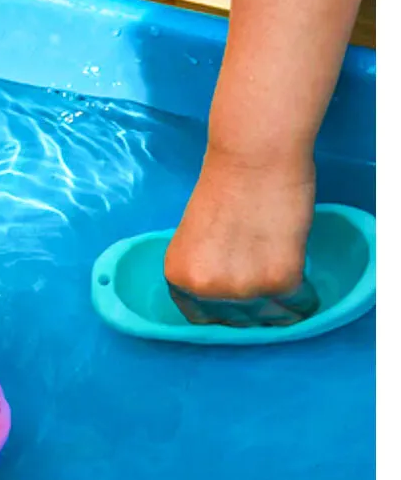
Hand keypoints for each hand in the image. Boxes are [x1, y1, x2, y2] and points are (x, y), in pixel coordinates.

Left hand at [164, 147, 315, 309]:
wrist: (253, 159)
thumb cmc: (222, 188)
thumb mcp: (194, 239)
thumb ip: (203, 269)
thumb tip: (222, 296)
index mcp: (179, 277)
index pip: (199, 316)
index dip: (219, 310)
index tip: (232, 301)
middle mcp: (206, 289)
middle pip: (235, 319)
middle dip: (249, 304)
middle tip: (258, 276)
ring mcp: (243, 288)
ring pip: (267, 312)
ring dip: (274, 295)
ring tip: (274, 262)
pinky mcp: (280, 280)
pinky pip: (295, 300)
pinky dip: (299, 286)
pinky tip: (293, 263)